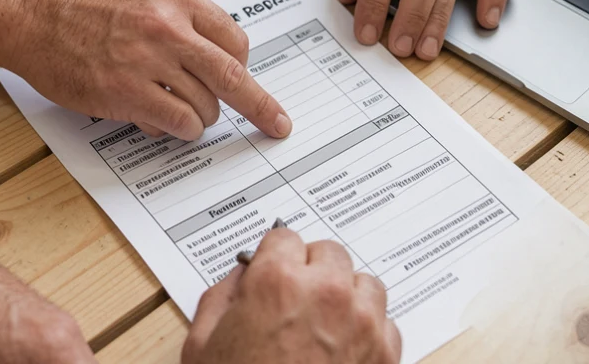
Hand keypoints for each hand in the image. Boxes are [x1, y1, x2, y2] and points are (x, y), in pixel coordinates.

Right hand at [9, 0, 290, 139]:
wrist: (34, 14)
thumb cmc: (83, 5)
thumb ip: (181, 18)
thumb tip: (213, 54)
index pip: (235, 40)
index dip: (242, 68)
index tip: (249, 83)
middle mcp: (169, 28)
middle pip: (233, 77)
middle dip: (260, 107)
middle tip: (275, 124)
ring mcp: (149, 62)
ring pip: (206, 106)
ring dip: (200, 118)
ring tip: (177, 111)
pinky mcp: (127, 93)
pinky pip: (178, 123)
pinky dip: (178, 130)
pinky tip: (160, 122)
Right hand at [182, 229, 400, 363]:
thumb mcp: (202, 344)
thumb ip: (222, 296)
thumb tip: (240, 278)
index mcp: (278, 281)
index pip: (284, 237)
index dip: (273, 258)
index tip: (270, 271)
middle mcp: (327, 293)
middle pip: (329, 253)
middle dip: (310, 270)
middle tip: (293, 299)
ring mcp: (362, 323)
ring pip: (364, 283)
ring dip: (345, 295)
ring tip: (322, 323)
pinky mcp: (385, 355)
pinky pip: (385, 322)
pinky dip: (368, 330)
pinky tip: (342, 348)